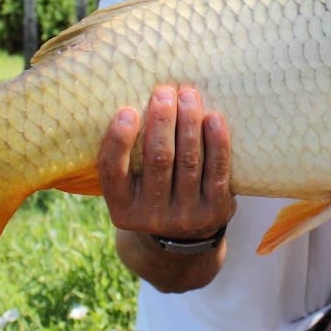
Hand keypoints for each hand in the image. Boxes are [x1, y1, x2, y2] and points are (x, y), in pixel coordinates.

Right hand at [97, 84, 235, 240]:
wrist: (186, 237)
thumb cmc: (153, 193)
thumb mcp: (132, 188)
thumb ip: (129, 156)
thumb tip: (135, 96)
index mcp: (122, 208)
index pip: (112, 172)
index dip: (118, 141)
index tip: (127, 111)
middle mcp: (152, 216)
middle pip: (157, 160)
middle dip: (162, 121)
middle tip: (165, 92)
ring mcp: (186, 216)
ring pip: (189, 161)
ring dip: (189, 123)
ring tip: (188, 96)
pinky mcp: (215, 210)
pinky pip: (217, 170)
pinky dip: (217, 142)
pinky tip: (213, 118)